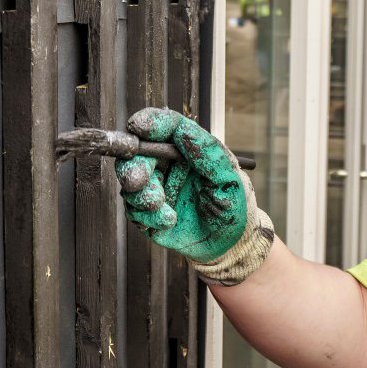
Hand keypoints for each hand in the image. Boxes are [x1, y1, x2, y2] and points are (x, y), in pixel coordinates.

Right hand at [113, 107, 274, 284]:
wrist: (231, 244)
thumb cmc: (234, 206)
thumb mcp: (227, 176)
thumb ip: (205, 151)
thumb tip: (180, 130)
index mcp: (188, 149)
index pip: (165, 126)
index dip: (149, 123)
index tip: (138, 127)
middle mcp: (169, 165)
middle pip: (137, 153)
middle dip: (134, 166)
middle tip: (138, 181)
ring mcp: (158, 187)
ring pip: (132, 182)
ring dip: (143, 195)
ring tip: (164, 208)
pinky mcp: (149, 212)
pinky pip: (134, 209)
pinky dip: (147, 216)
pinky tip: (168, 221)